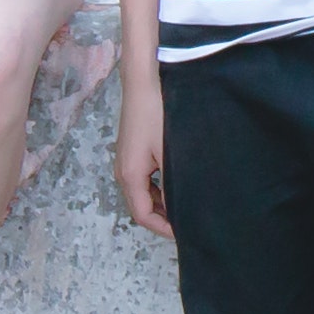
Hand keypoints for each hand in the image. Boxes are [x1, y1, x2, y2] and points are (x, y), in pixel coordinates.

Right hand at [114, 75, 171, 237]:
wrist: (145, 80)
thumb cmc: (157, 113)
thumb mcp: (169, 152)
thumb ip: (172, 183)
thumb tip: (179, 209)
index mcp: (130, 176)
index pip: (143, 216)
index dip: (164, 229)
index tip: (186, 232)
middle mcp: (123, 171)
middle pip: (141, 207)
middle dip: (164, 219)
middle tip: (190, 221)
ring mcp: (126, 160)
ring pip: (143, 194)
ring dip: (162, 203)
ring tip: (187, 204)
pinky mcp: (132, 151)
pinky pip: (144, 179)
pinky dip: (159, 188)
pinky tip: (177, 183)